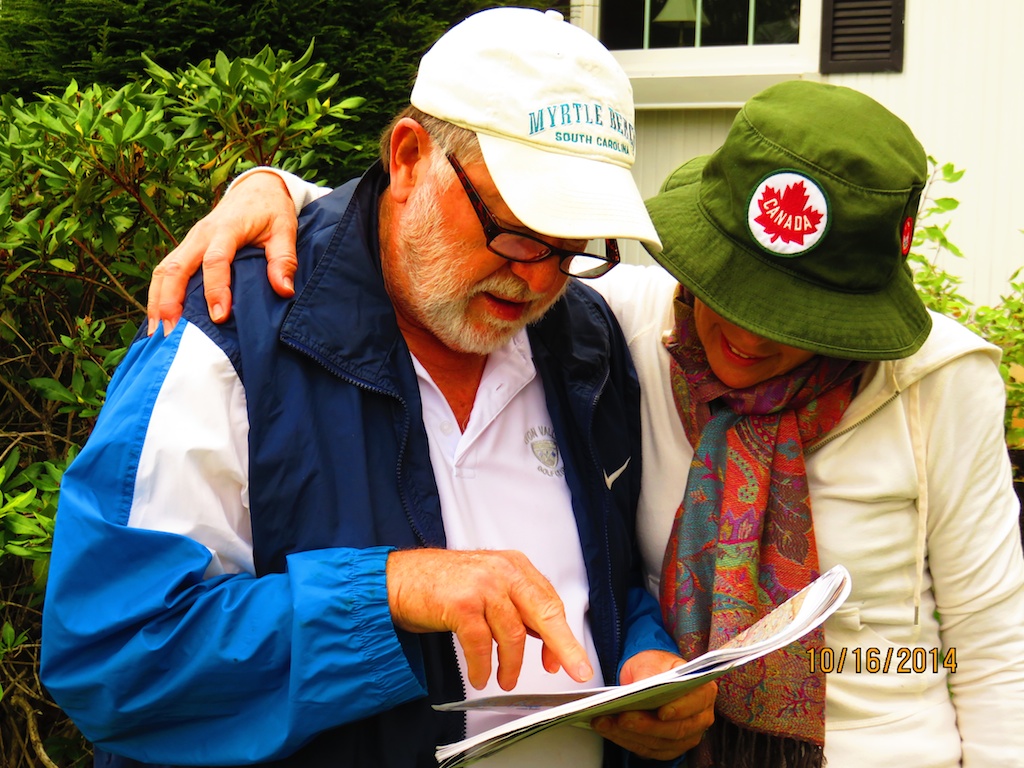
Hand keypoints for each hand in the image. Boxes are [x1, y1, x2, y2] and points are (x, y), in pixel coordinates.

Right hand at [146, 170, 298, 335]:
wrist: (256, 189)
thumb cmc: (271, 210)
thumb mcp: (285, 230)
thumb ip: (284, 259)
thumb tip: (283, 290)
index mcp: (227, 229)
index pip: (215, 261)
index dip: (216, 290)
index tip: (219, 317)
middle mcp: (201, 235)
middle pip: (175, 267)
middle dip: (169, 301)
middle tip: (170, 332)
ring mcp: (190, 241)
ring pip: (164, 270)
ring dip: (156, 301)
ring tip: (156, 332)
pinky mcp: (187, 248)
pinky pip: (166, 271)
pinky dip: (158, 294)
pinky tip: (158, 318)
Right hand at [385, 548, 592, 692]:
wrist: (398, 579)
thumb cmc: (442, 585)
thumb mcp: (487, 587)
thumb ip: (515, 607)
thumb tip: (545, 640)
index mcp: (514, 566)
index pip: (549, 601)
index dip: (560, 634)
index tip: (569, 658)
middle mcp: (502, 571)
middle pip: (543, 612)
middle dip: (562, 646)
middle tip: (574, 669)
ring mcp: (482, 585)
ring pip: (513, 634)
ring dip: (512, 665)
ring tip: (506, 680)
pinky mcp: (461, 604)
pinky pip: (481, 645)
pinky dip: (482, 666)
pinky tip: (480, 676)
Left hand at [592, 650, 715, 761]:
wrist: (649, 675)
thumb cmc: (655, 666)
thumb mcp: (652, 661)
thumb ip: (650, 673)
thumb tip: (642, 686)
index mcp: (703, 691)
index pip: (696, 702)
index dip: (680, 709)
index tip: (661, 712)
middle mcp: (699, 718)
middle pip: (676, 729)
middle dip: (646, 725)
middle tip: (622, 717)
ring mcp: (685, 737)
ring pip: (659, 743)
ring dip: (629, 735)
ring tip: (606, 722)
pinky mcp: (667, 748)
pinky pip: (647, 750)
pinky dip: (625, 740)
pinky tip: (608, 730)